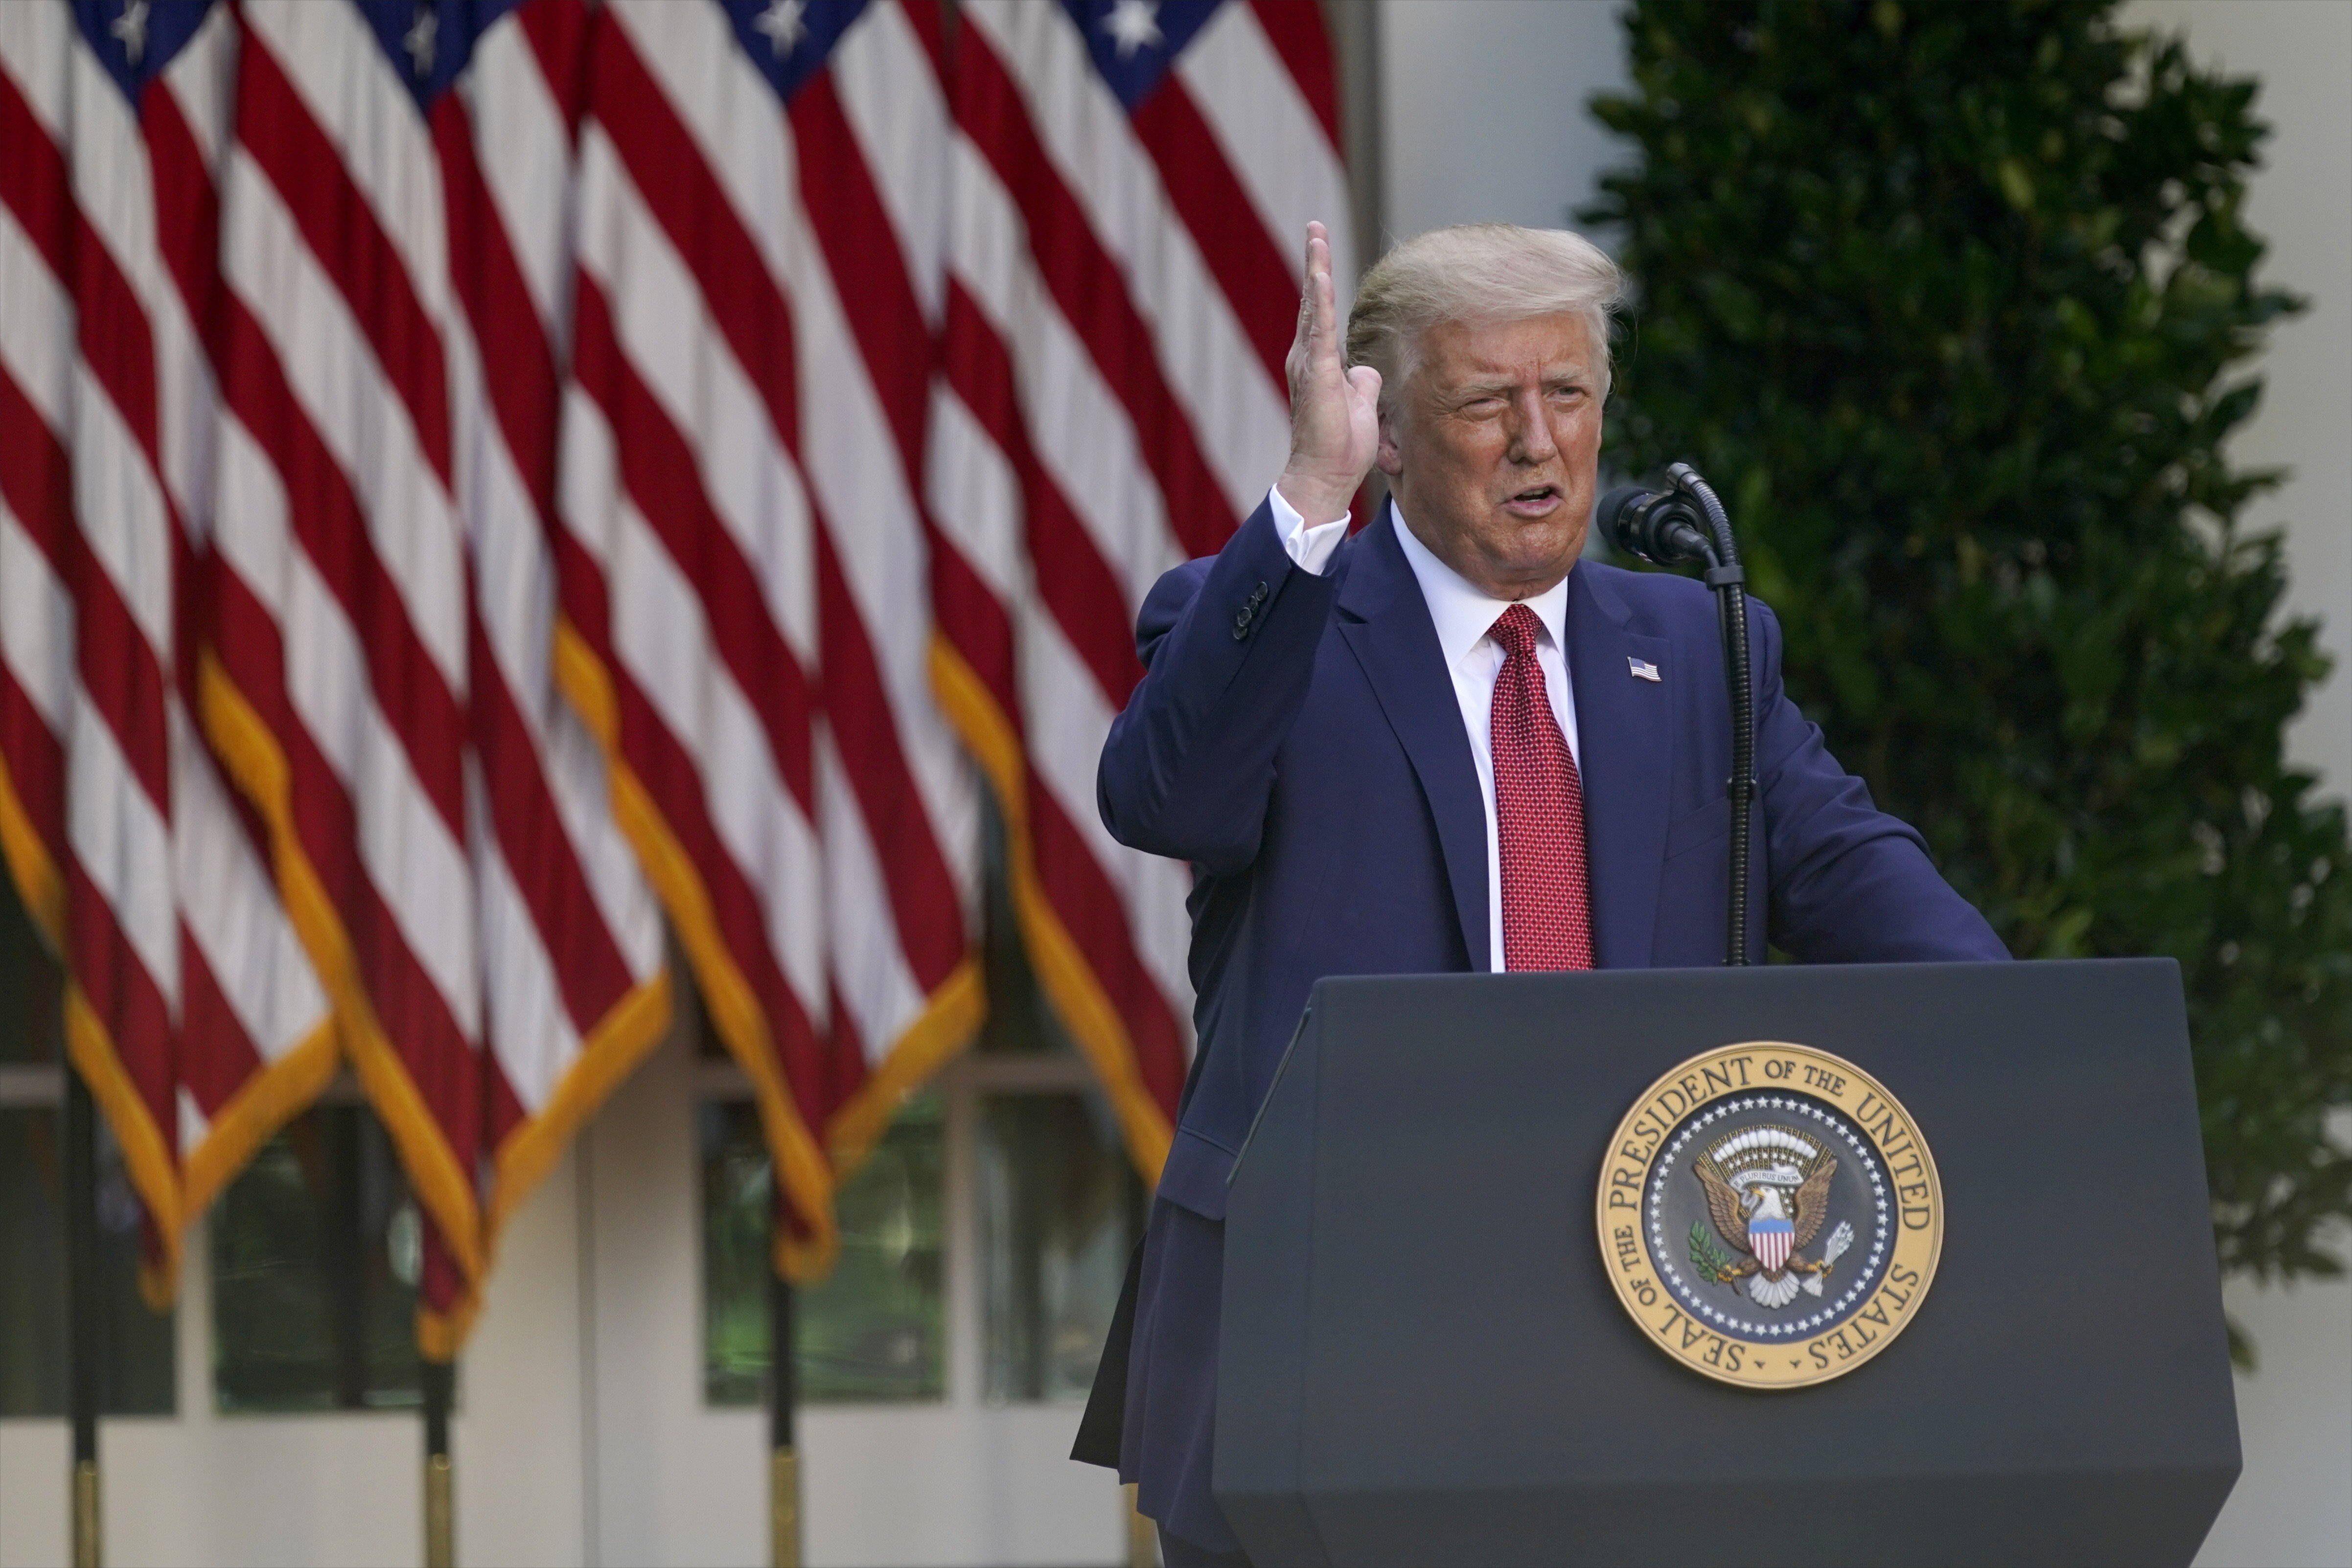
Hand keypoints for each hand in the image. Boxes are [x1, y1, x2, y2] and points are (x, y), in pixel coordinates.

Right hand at [1275, 222, 1380, 525]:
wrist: (1324, 475)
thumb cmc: (1341, 447)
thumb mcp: (1361, 405)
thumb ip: (1363, 381)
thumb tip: (1366, 369)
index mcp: (1318, 363)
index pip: (1320, 314)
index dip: (1320, 281)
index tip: (1320, 249)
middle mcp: (1306, 358)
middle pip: (1311, 301)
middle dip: (1314, 262)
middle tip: (1315, 227)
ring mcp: (1309, 365)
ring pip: (1312, 307)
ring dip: (1315, 270)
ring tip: (1316, 237)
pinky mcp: (1318, 375)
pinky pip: (1319, 329)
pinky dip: (1319, 300)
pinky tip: (1321, 275)